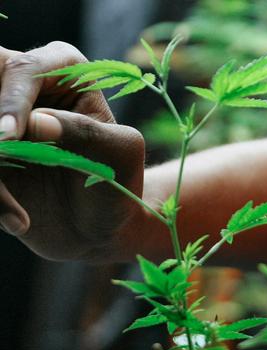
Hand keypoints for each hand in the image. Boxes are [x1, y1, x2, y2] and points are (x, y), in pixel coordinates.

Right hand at [0, 42, 143, 259]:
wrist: (100, 227)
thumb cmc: (119, 181)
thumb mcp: (119, 155)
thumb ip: (85, 132)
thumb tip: (36, 120)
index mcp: (63, 69)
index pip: (22, 71)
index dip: (10, 102)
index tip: (7, 136)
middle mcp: (20, 85)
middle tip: (4, 153)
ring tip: (21, 220)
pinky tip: (20, 223)